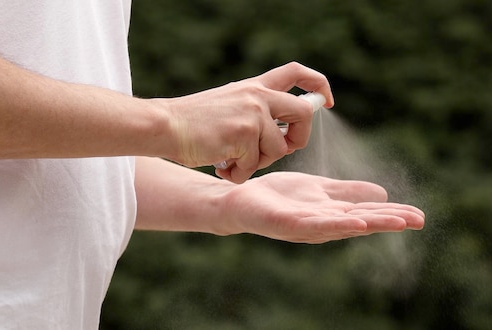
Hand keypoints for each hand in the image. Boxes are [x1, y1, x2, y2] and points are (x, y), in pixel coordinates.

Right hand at [162, 62, 333, 182]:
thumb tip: (282, 135)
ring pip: (278, 149)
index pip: (296, 73)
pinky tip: (221, 167)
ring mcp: (252, 114)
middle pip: (303, 113)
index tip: (326, 101)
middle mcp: (257, 96)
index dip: (317, 86)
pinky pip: (255, 165)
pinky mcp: (244, 134)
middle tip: (283, 150)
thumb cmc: (192, 122)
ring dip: (258, 163)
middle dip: (300, 139)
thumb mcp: (228, 104)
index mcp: (254, 87)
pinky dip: (239, 173)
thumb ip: (254, 110)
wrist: (165, 125)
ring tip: (233, 162)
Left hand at [217, 172, 424, 242]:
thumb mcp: (320, 189)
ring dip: (371, 223)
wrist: (242, 199)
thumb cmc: (279, 196)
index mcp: (332, 215)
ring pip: (344, 225)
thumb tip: (383, 192)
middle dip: (390, 222)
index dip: (393, 214)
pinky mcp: (288, 223)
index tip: (419, 215)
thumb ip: (347, 191)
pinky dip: (337, 224)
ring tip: (397, 222)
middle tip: (418, 221)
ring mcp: (306, 226)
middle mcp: (323, 224)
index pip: (368, 213)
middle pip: (362, 222)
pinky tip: (356, 222)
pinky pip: (316, 224)